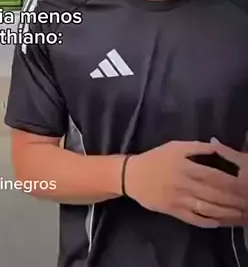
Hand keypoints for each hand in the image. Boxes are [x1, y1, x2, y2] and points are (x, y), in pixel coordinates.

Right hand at [124, 140, 246, 227]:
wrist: (131, 176)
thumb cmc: (154, 159)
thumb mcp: (173, 147)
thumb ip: (195, 147)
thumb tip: (216, 146)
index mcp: (185, 166)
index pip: (214, 175)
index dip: (232, 181)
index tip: (245, 184)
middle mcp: (184, 184)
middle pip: (214, 193)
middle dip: (234, 199)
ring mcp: (179, 200)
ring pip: (208, 208)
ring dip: (226, 212)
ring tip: (240, 214)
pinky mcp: (174, 211)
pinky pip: (195, 219)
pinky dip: (208, 222)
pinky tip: (219, 222)